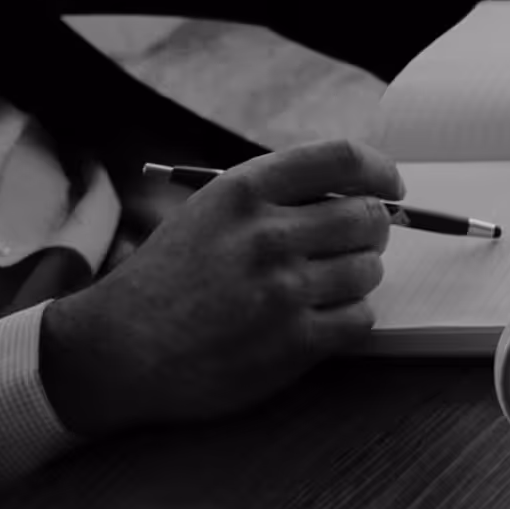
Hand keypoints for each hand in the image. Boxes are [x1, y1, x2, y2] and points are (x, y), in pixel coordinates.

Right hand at [40, 139, 396, 437]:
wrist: (120, 349)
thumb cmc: (168, 280)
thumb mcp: (208, 213)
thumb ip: (273, 198)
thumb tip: (355, 194)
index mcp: (243, 190)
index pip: (341, 158)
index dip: (379, 170)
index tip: (389, 186)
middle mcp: (266, 233)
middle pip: (368, 216)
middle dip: (373, 229)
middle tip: (354, 244)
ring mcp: (283, 288)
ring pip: (369, 269)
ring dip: (358, 277)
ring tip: (323, 286)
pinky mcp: (294, 340)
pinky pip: (361, 317)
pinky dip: (350, 318)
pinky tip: (319, 318)